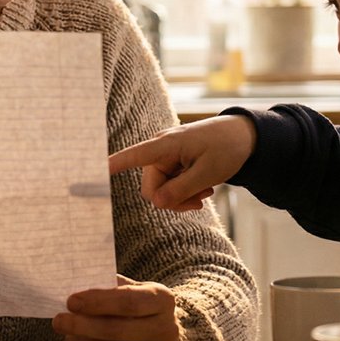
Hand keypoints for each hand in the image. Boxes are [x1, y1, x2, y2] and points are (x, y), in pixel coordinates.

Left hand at [52, 276, 179, 340]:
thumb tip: (74, 289)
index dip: (97, 302)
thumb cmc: (134, 308)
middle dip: (82, 325)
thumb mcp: (129, 289)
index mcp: (163, 300)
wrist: (157, 337)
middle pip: (116, 330)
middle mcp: (166, 331)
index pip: (128, 301)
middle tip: (59, 321)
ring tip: (70, 336)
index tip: (71, 302)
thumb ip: (106, 287)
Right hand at [107, 115, 256, 210]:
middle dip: (172, 200)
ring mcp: (167, 158)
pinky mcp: (173, 164)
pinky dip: (185, 193)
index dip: (113, 164)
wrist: (245, 138)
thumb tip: (156, 203)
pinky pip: (169, 187)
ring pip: (161, 191)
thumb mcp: (208, 173)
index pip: (134, 155)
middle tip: (199, 203)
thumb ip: (181, 189)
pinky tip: (203, 190)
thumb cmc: (227, 148)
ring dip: (181, 198)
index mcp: (167, 145)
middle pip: (151, 188)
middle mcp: (161, 150)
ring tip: (205, 193)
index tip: (94, 170)